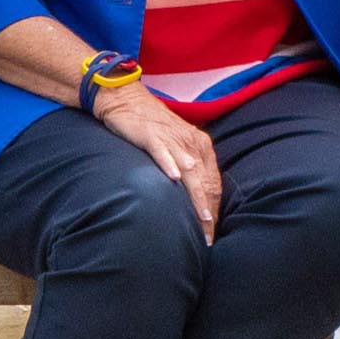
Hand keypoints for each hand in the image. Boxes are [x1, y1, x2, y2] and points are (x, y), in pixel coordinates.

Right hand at [94, 81, 221, 236]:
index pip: (213, 184)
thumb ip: (186, 169)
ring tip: (201, 220)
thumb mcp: (175, 146)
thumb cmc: (151, 126)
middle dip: (207, 213)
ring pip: (189, 172)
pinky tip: (174, 178)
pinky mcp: (151, 135)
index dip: (214, 210)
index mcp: (201, 146)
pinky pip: (162, 151)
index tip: (211, 234)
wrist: (125, 99)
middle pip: (205, 182)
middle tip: (208, 239)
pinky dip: (169, 164)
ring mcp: (172, 139)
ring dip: (196, 198)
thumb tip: (192, 200)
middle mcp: (191, 142)